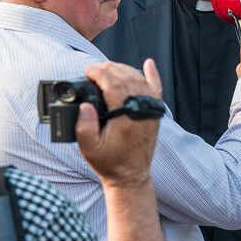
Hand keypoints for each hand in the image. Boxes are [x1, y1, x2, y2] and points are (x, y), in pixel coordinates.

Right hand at [76, 59, 162, 186]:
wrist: (130, 176)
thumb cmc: (109, 163)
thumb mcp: (88, 149)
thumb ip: (84, 126)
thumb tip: (85, 105)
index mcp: (125, 119)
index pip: (113, 84)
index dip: (99, 72)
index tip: (88, 69)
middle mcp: (141, 112)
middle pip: (126, 78)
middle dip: (108, 68)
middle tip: (94, 68)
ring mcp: (150, 112)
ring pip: (140, 80)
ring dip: (123, 69)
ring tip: (108, 68)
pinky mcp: (155, 114)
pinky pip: (156, 89)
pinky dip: (152, 75)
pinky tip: (149, 64)